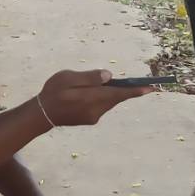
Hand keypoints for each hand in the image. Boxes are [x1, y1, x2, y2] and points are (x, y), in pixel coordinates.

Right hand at [36, 69, 154, 127]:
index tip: (152, 88)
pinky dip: (101, 97)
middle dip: (123, 88)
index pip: (119, 93)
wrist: (42, 114)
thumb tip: (109, 76)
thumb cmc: (53, 92)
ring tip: (93, 84)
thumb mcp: (67, 78)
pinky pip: (102, 105)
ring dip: (108, 92)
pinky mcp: (91, 119)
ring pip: (109, 101)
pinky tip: (88, 93)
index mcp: (92, 98)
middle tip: (135, 81)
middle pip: (116, 97)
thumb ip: (89, 77)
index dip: (136, 90)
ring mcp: (94, 116)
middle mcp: (97, 110)